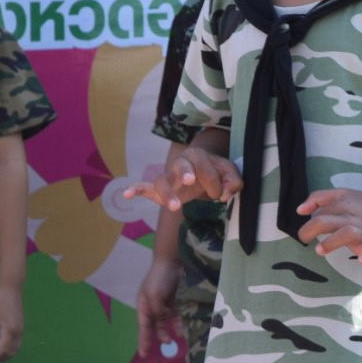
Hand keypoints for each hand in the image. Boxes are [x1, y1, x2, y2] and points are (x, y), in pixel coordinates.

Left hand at [0, 285, 22, 362]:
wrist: (11, 289)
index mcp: (10, 329)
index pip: (3, 350)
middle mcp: (18, 332)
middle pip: (11, 352)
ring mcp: (21, 330)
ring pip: (15, 349)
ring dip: (4, 355)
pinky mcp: (20, 328)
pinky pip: (16, 344)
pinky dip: (8, 350)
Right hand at [123, 146, 242, 210]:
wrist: (203, 173)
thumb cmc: (216, 172)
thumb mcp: (230, 174)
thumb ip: (234, 181)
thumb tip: (226, 194)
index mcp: (198, 155)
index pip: (206, 169)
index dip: (215, 183)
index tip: (220, 195)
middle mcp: (180, 163)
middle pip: (179, 166)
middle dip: (184, 173)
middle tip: (190, 182)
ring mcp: (167, 176)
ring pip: (162, 181)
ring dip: (168, 193)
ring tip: (175, 206)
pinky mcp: (158, 189)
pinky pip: (144, 187)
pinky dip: (136, 190)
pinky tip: (127, 194)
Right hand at [135, 258, 182, 357]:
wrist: (171, 260)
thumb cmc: (159, 277)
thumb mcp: (155, 295)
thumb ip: (157, 310)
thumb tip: (160, 321)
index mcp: (143, 305)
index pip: (143, 326)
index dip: (143, 340)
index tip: (143, 354)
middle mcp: (151, 305)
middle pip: (151, 326)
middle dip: (153, 338)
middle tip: (158, 351)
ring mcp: (161, 302)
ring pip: (163, 321)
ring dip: (166, 331)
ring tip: (172, 341)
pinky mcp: (171, 299)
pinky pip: (173, 314)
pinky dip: (176, 322)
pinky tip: (180, 330)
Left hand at [295, 189, 361, 262]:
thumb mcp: (342, 194)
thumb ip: (319, 198)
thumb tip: (299, 210)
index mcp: (344, 204)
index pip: (319, 211)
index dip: (309, 222)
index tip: (306, 232)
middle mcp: (352, 217)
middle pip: (327, 221)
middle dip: (311, 230)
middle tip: (304, 239)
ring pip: (348, 233)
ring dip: (333, 242)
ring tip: (320, 251)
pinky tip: (361, 259)